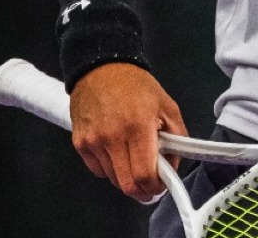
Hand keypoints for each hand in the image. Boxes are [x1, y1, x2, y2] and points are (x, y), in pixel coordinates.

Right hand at [68, 62, 187, 202]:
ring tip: (134, 157)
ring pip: (113, 180)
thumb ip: (177, 137)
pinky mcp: (80, 143)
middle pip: (127, 185)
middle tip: (151, 182)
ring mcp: (93, 141)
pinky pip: (98, 170)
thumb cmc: (135, 85)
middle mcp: (112, 136)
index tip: (161, 184)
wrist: (100, 67)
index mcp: (138, 126)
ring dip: (127, 177)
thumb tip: (174, 165)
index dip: (156, 187)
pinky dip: (110, 168)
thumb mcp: (167, 105)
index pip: (144, 174)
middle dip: (143, 189)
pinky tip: (117, 151)